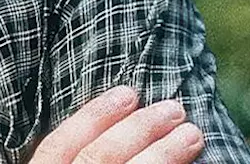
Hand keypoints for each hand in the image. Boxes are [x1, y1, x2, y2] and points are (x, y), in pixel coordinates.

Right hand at [29, 86, 204, 162]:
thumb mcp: (57, 162)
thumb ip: (70, 149)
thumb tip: (112, 110)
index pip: (57, 146)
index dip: (92, 116)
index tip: (126, 92)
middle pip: (98, 159)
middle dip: (138, 131)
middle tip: (173, 109)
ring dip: (164, 155)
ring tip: (193, 134)